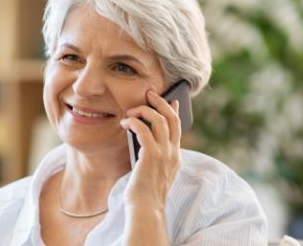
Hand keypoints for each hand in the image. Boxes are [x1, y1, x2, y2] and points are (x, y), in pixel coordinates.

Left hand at [120, 90, 180, 210]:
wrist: (145, 209)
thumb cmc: (144, 193)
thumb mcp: (152, 172)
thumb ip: (153, 156)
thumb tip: (142, 136)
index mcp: (175, 157)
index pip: (178, 128)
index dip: (174, 111)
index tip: (172, 101)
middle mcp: (173, 153)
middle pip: (171, 118)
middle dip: (161, 102)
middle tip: (149, 93)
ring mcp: (164, 154)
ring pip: (159, 120)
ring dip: (143, 111)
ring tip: (131, 111)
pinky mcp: (151, 155)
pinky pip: (143, 129)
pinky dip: (133, 122)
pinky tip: (125, 123)